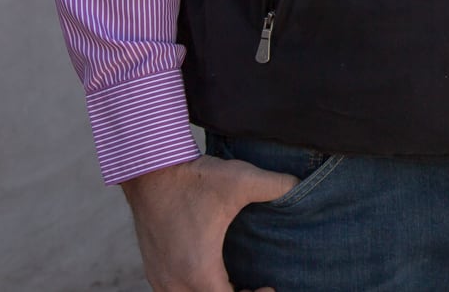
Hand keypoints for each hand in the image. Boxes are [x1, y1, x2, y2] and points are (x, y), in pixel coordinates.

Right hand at [122, 154, 295, 291]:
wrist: (149, 170)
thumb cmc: (194, 179)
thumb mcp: (241, 179)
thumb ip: (276, 185)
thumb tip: (299, 186)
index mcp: (198, 270)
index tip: (268, 288)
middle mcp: (174, 281)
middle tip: (255, 287)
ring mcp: (159, 277)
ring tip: (234, 285)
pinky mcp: (152, 268)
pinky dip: (195, 291)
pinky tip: (210, 275)